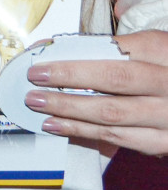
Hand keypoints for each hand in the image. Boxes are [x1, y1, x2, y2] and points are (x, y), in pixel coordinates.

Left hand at [24, 30, 167, 155]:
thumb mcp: (154, 46)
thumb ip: (115, 47)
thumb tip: (63, 48)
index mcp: (161, 51)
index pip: (112, 50)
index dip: (76, 54)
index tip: (42, 56)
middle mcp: (166, 84)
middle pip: (113, 81)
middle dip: (69, 80)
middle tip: (35, 80)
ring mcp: (167, 117)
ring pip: (113, 115)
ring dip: (70, 111)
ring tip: (39, 106)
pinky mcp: (165, 143)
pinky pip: (121, 139)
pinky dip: (87, 133)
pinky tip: (62, 128)